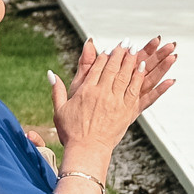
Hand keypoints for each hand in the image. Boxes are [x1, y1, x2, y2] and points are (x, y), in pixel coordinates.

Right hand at [51, 38, 177, 163]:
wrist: (87, 150)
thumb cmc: (71, 132)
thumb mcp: (59, 110)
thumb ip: (57, 90)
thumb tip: (50, 73)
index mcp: (86, 91)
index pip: (97, 67)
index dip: (105, 56)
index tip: (110, 49)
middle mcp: (102, 93)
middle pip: (113, 67)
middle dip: (120, 53)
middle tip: (126, 43)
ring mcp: (116, 101)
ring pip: (125, 75)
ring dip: (131, 61)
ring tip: (136, 50)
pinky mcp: (127, 111)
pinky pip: (135, 89)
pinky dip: (139, 77)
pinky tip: (143, 68)